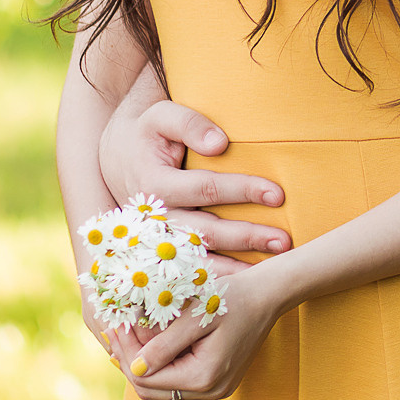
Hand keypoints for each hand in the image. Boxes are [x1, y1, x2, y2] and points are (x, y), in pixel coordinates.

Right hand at [99, 98, 292, 258]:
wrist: (116, 155)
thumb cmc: (147, 132)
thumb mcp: (161, 115)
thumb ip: (189, 124)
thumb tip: (220, 144)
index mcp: (155, 183)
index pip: (206, 188)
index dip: (242, 191)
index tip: (277, 195)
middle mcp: (157, 216)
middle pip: (206, 231)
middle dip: (246, 237)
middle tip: (284, 241)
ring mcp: (158, 236)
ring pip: (197, 257)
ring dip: (235, 266)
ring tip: (271, 269)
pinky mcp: (163, 246)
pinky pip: (189, 267)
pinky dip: (215, 277)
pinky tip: (244, 283)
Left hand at [125, 263, 285, 399]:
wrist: (268, 295)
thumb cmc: (234, 297)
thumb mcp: (195, 316)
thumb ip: (164, 345)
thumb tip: (135, 367)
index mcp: (205, 375)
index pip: (148, 378)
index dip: (125, 354)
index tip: (114, 327)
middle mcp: (212, 391)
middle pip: (152, 394)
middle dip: (129, 364)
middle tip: (116, 334)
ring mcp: (217, 391)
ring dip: (143, 376)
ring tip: (126, 347)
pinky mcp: (219, 385)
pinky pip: (180, 396)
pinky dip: (161, 381)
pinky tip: (151, 359)